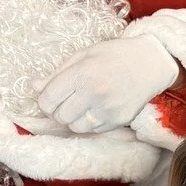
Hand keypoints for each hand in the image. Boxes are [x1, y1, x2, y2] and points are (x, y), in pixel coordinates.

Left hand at [38, 33, 178, 132]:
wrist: (151, 62)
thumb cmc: (114, 54)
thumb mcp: (83, 55)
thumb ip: (58, 73)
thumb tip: (35, 87)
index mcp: (82, 73)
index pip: (48, 99)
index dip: (45, 100)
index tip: (51, 97)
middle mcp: (94, 93)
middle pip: (60, 116)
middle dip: (59, 110)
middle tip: (67, 101)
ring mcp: (108, 108)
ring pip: (75, 127)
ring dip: (74, 119)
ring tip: (82, 105)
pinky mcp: (120, 119)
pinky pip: (94, 130)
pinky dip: (90, 122)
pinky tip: (97, 108)